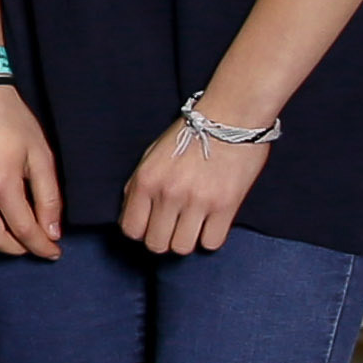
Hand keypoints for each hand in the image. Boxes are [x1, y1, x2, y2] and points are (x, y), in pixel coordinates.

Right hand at [0, 83, 64, 258]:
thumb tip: (52, 230)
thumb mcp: (40, 154)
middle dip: (18, 249)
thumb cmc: (9, 118)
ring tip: (10, 234)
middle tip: (33, 243)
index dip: (41, 246)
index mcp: (1, 180)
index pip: (24, 229)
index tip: (52, 251)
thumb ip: (48, 196)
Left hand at [120, 109, 270, 255]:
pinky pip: (212, 243)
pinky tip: (212, 222)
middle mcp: (168, 193)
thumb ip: (139, 185)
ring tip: (194, 223)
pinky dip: (211, 237)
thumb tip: (132, 213)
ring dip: (188, 239)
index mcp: (146, 180)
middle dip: (164, 238)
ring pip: (182, 248)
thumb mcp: (153, 154)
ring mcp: (197, 201)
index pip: (131, 229)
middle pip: (156, 244)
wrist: (232, 115)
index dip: (141, 231)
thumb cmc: (192, 133)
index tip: (152, 224)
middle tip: (174, 226)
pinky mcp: (226, 206)